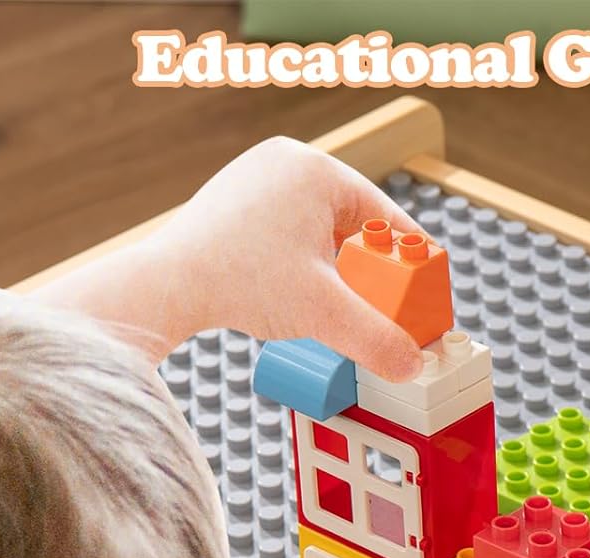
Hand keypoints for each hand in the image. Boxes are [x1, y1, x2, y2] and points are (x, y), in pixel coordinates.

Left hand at [36, 136, 427, 377]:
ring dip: (338, 269)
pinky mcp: (233, 200)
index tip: (422, 296)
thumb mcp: (325, 314)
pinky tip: (304, 293)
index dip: (411, 265)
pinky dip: (305, 263)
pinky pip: (289, 231)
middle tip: (383, 309)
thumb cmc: (241, 283)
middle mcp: (287, 161)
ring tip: (343, 306)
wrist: (167, 285)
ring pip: (320, 230)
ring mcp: (255, 177)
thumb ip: (378, 338)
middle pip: (354, 224)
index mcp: (318, 169)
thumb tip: (414, 364)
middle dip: (372, 270)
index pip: (387, 219)